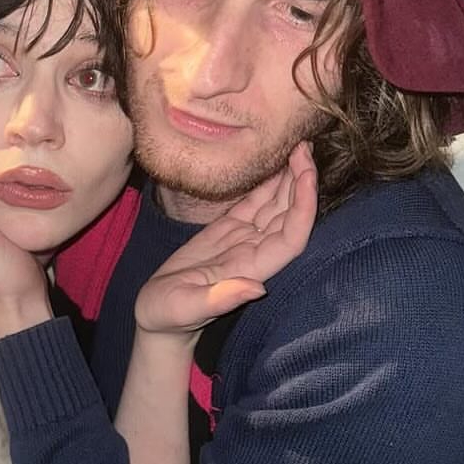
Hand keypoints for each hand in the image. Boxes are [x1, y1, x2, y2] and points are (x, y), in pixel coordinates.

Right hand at [134, 142, 317, 339]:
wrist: (155, 317)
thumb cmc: (166, 317)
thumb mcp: (185, 309)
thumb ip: (218, 300)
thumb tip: (256, 288)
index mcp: (251, 269)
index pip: (291, 236)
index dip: (304, 206)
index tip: (307, 173)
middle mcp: (256, 253)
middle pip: (290, 215)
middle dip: (301, 181)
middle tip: (304, 145)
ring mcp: (244, 241)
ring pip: (276, 206)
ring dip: (289, 178)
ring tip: (297, 146)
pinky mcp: (228, 232)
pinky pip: (255, 204)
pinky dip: (266, 183)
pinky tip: (273, 162)